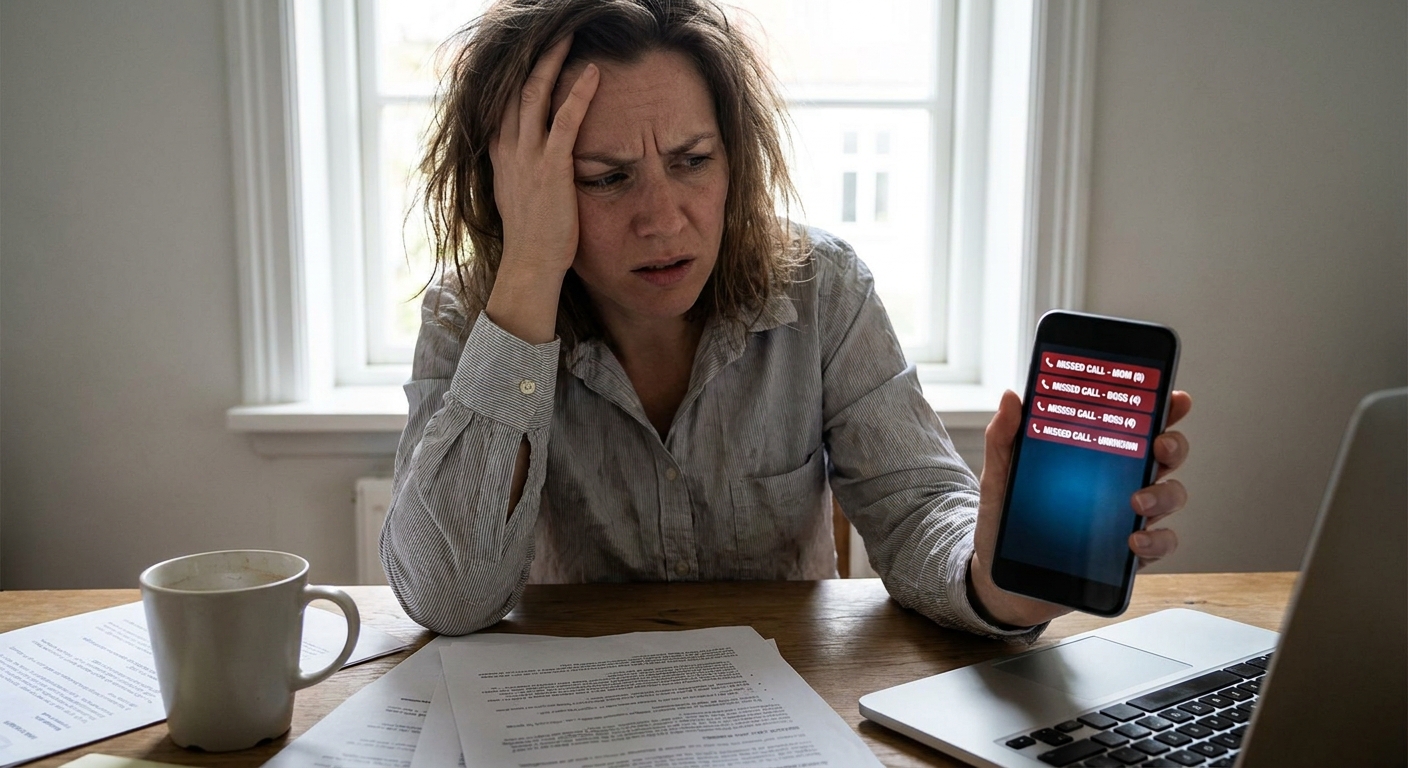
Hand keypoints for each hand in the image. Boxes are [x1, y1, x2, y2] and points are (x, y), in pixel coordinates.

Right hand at [484, 36, 599, 342]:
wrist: (529, 266)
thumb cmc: (532, 238)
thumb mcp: (517, 195)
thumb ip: (520, 171)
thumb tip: (525, 161)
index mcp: (501, 153)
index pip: (504, 101)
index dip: (516, 73)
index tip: (527, 52)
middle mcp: (509, 148)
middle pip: (516, 88)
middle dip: (532, 57)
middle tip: (551, 32)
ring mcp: (528, 157)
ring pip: (536, 95)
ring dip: (553, 62)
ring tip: (569, 37)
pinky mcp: (551, 168)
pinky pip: (565, 121)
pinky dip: (579, 93)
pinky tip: (593, 72)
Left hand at [969, 390, 1192, 627]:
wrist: (1004, 576)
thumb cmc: (1006, 521)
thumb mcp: (1000, 476)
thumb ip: (1004, 437)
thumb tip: (1011, 398)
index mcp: (1095, 456)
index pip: (1134, 425)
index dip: (1161, 409)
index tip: (1172, 397)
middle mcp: (1119, 482)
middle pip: (1164, 455)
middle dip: (1173, 445)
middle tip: (1160, 444)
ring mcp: (1128, 517)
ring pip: (1170, 495)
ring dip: (1163, 494)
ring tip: (1137, 501)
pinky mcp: (1129, 553)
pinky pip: (1160, 542)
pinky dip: (1155, 540)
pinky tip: (1134, 539)